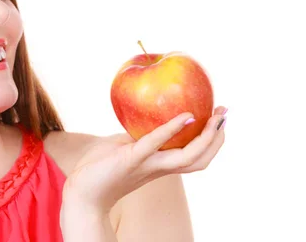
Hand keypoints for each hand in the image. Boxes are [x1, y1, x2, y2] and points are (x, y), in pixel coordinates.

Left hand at [63, 106, 226, 213]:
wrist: (81, 192)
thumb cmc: (98, 169)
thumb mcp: (123, 147)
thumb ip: (138, 136)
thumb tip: (146, 115)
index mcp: (159, 165)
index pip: (193, 155)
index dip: (210, 140)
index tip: (218, 119)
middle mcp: (159, 167)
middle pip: (200, 158)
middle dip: (217, 138)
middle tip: (225, 114)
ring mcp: (147, 165)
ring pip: (188, 157)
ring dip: (206, 137)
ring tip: (215, 117)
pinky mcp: (131, 159)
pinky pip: (154, 144)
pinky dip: (171, 129)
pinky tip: (185, 116)